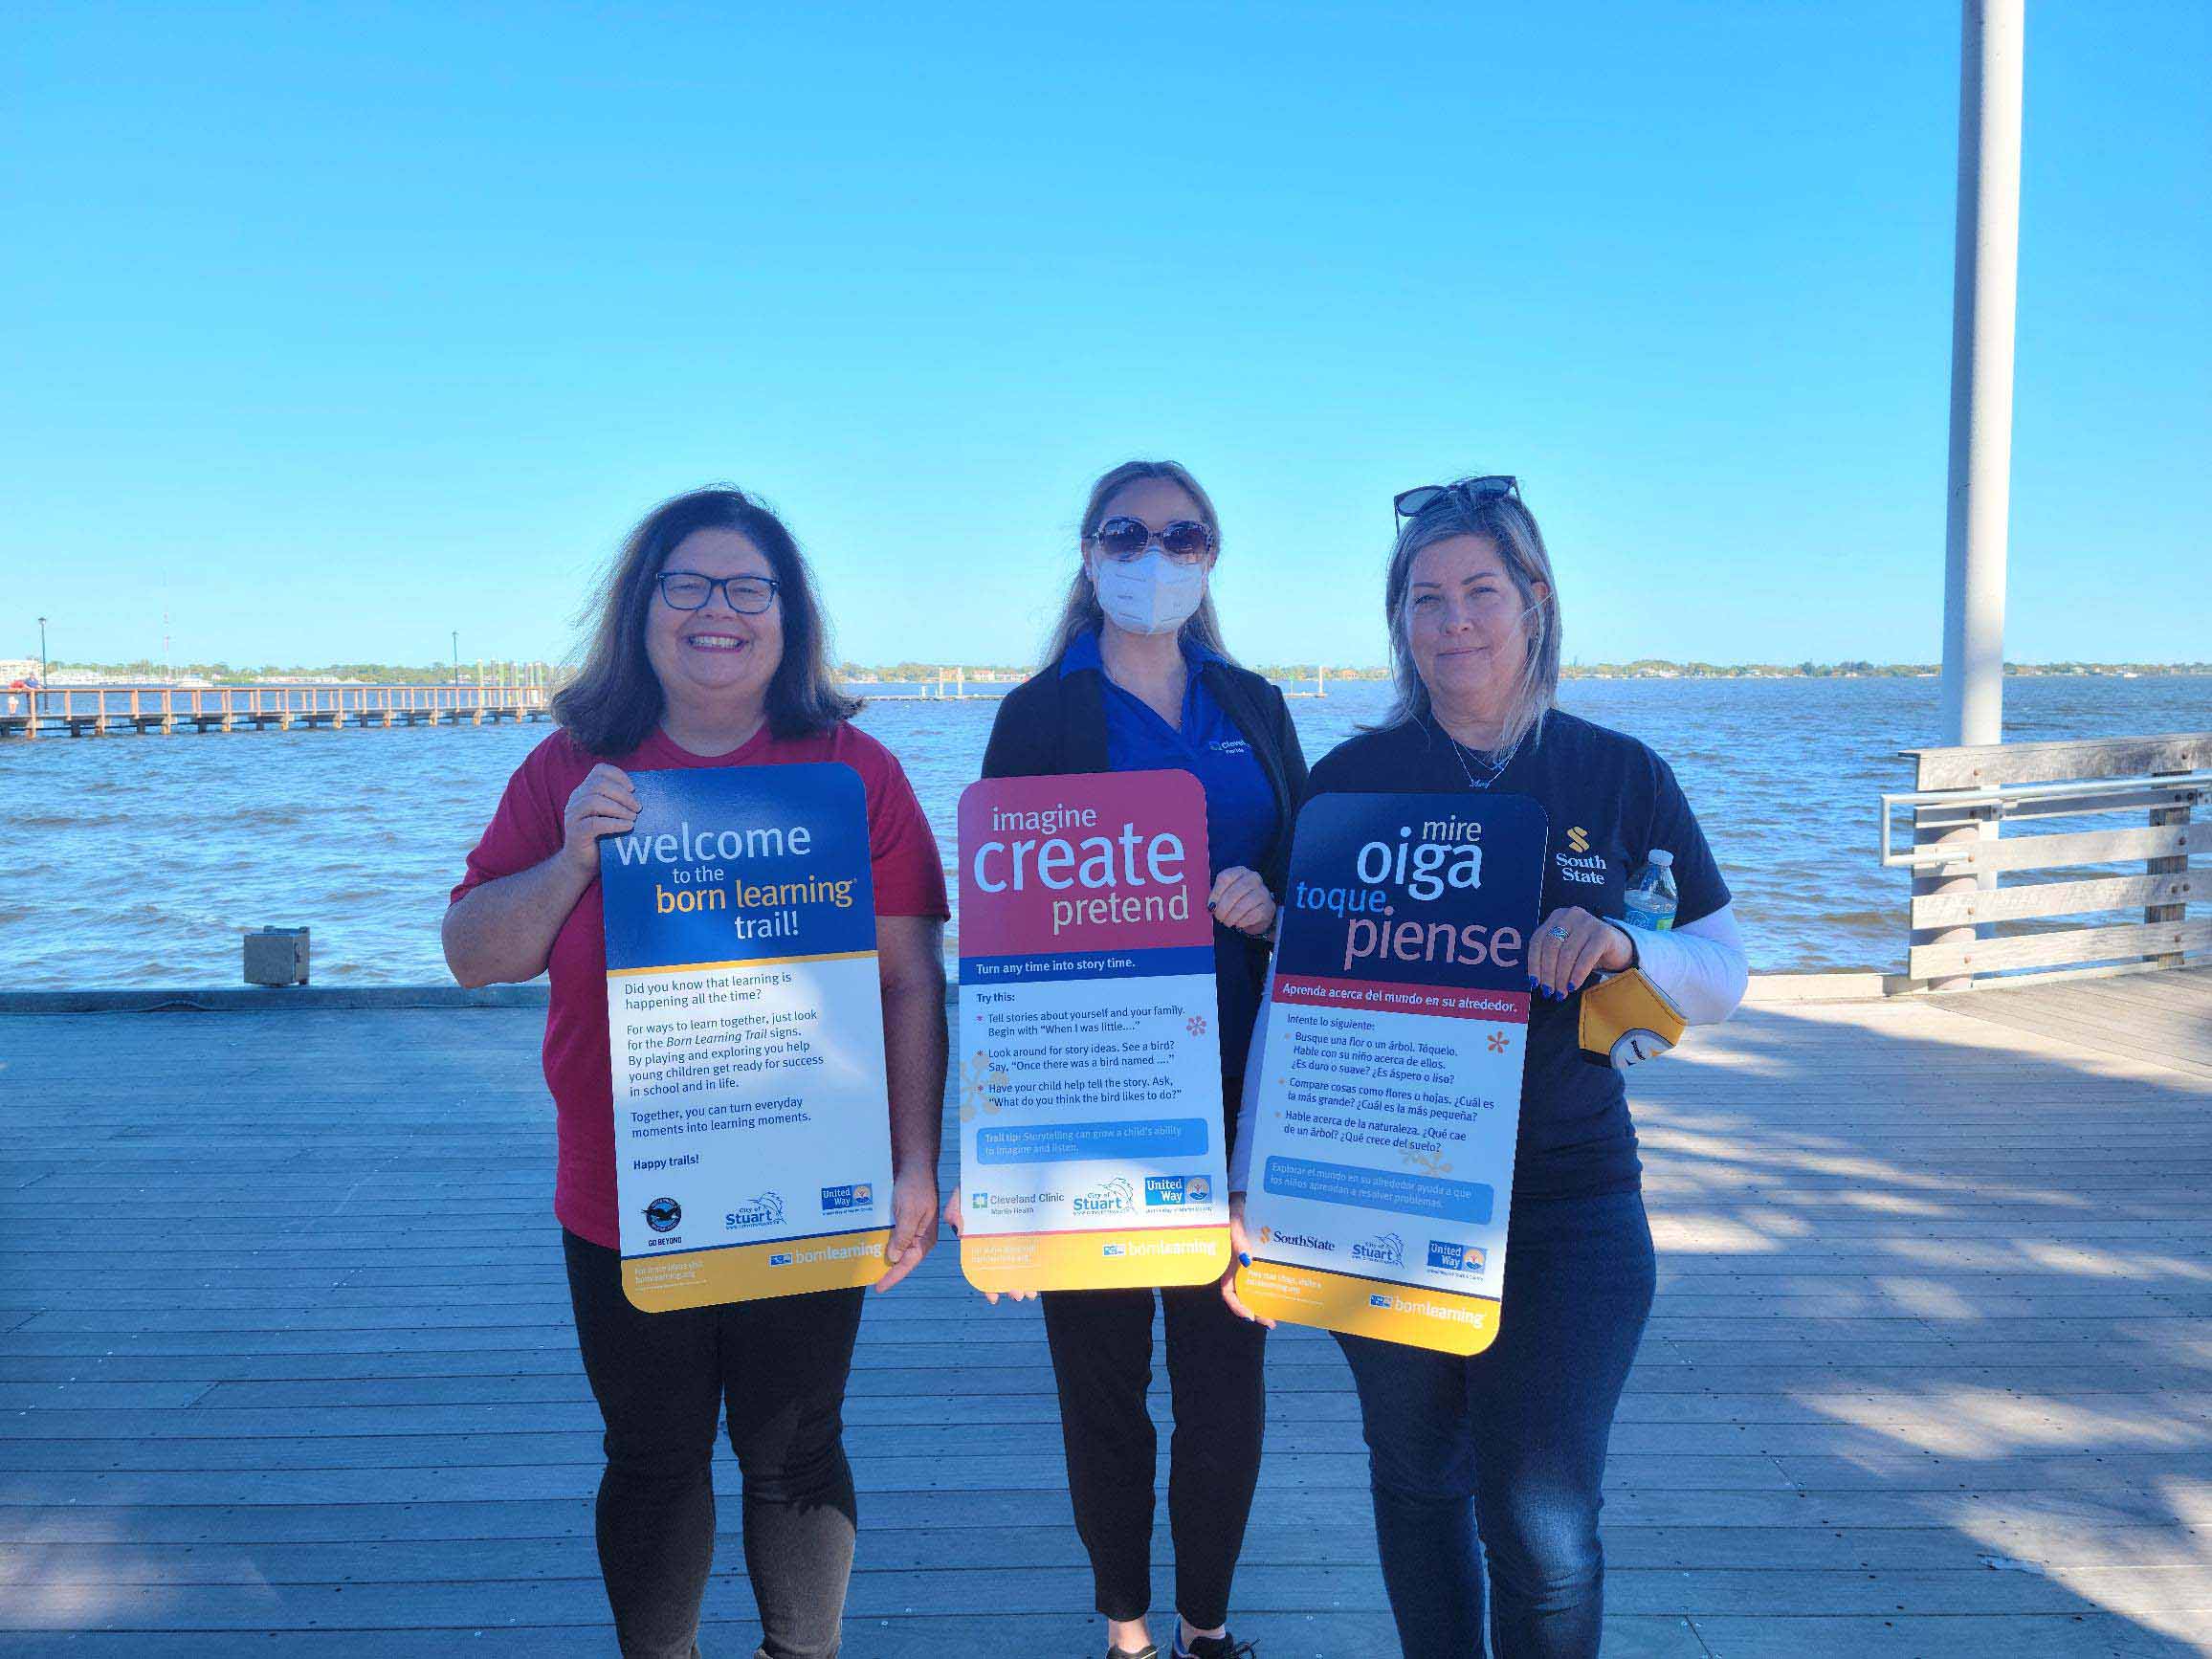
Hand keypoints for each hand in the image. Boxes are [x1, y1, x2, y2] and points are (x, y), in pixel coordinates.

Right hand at [561, 764, 639, 877]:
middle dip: (622, 794)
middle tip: (638, 808)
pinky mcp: (575, 833)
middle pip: (598, 784)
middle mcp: (576, 799)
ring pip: (594, 801)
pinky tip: (627, 827)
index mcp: (585, 791)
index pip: (599, 771)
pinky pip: (594, 823)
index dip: (618, 776)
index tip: (634, 789)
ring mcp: (573, 816)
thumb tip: (647, 796)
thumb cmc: (603, 838)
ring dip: (619, 808)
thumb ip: (621, 803)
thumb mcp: (612, 816)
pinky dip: (614, 823)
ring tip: (633, 818)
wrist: (583, 864)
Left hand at [873, 1165, 938, 1292]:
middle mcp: (918, 1236)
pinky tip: (869, 1244)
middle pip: (902, 1259)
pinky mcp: (901, 1219)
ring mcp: (910, 1228)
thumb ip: (903, 1236)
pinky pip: (891, 1235)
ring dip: (882, 1254)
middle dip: (887, 1269)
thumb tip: (893, 1257)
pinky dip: (881, 1240)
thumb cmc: (915, 1186)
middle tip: (870, 1279)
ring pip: (895, 1248)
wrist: (913, 1163)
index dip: (893, 1276)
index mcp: (925, 1237)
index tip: (879, 1287)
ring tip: (867, 1266)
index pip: (908, 1263)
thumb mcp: (910, 1212)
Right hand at [942, 1184, 1035, 1303]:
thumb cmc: (975, 1182)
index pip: (981, 1265)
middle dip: (1010, 1284)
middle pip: (1003, 1267)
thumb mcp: (962, 1193)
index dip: (986, 1282)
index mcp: (980, 1237)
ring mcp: (1014, 1233)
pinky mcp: (1029, 1226)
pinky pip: (1033, 1246)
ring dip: (1024, 1278)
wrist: (998, 1165)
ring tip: (1031, 1292)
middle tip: (1018, 1295)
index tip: (993, 1297)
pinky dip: (1037, 1261)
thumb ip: (955, 1209)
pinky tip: (1041, 1273)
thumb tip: (960, 1231)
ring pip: (1019, 1261)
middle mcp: (997, 1238)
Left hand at [1208, 866, 1276, 937]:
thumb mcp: (1227, 893)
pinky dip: (1242, 922)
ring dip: (1231, 917)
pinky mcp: (1268, 907)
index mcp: (1240, 871)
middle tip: (1218, 917)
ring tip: (1227, 922)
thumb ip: (1217, 895)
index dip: (1216, 893)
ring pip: (1243, 905)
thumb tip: (1210, 906)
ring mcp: (1263, 892)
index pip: (1225, 878)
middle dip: (1223, 908)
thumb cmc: (1238, 901)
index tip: (1210, 906)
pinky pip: (1252, 915)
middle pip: (1233, 892)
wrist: (1258, 913)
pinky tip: (1238, 924)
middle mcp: (1253, 878)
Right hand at [1219, 1193, 1274, 1327]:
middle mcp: (1238, 1266)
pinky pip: (1268, 1269)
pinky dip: (1275, 1279)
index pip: (1229, 1292)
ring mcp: (1251, 1260)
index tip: (1249, 1316)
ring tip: (1282, 1310)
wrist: (1241, 1195)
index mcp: (1227, 1263)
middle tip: (1272, 1321)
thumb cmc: (1231, 1208)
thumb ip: (1237, 1240)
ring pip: (1258, 1286)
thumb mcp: (1233, 1223)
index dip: (1237, 1306)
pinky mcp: (1262, 1252)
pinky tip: (1287, 1285)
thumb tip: (1248, 1261)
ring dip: (1268, 1298)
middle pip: (1246, 1294)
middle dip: (1257, 1309)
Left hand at [1529, 906, 1633, 999]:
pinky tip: (1573, 986)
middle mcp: (1571, 915)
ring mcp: (1588, 922)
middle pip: (1551, 946)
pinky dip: (1577, 974)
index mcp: (1557, 917)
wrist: (1618, 949)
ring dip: (1562, 977)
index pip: (1538, 940)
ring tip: (1561, 992)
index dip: (1534, 963)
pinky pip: (1586, 957)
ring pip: (1567, 953)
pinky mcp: (1603, 933)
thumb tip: (1535, 982)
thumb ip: (1549, 958)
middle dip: (1548, 972)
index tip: (1534, 983)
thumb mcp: (1565, 951)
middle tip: (1549, 991)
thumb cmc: (1585, 952)